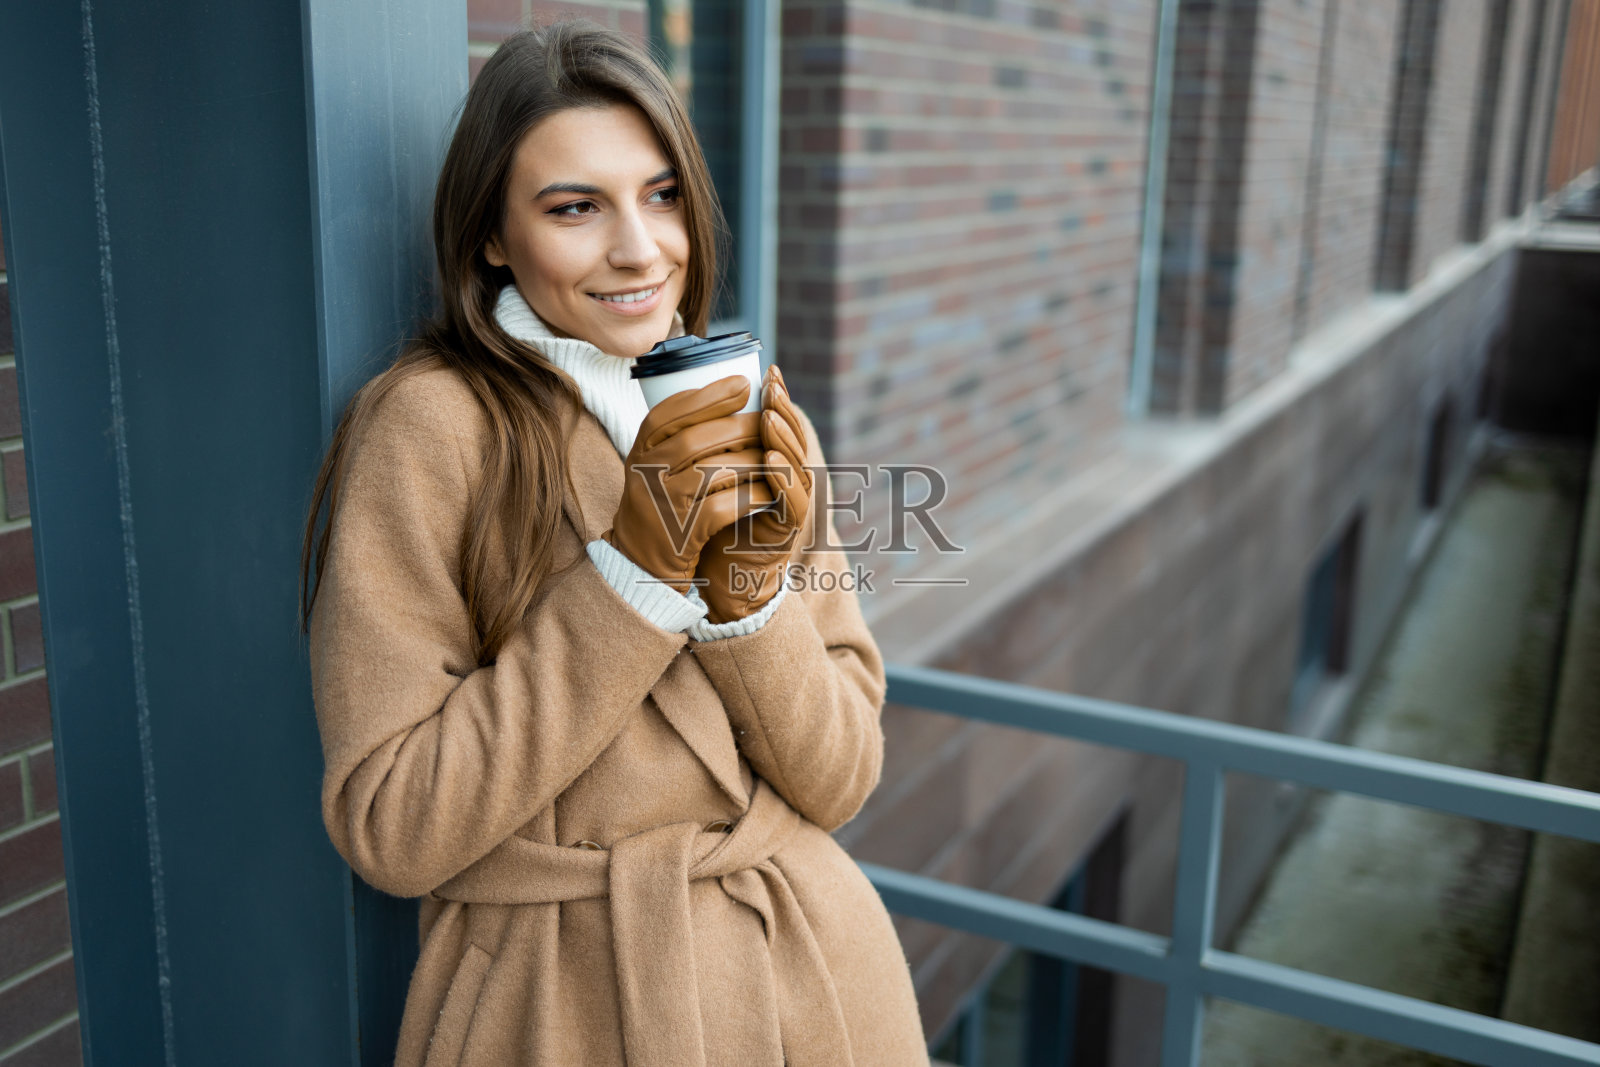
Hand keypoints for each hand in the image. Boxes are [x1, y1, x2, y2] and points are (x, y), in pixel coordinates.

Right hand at [603, 375, 767, 593]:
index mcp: (639, 452)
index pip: (666, 414)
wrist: (638, 565)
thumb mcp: (654, 467)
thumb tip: (732, 392)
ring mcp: (662, 505)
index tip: (743, 383)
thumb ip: (678, 436)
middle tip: (769, 420)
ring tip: (776, 456)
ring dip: (751, 461)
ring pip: (713, 472)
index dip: (707, 396)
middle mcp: (645, 475)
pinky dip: (751, 498)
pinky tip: (770, 493)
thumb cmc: (659, 506)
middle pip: (694, 440)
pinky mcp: (681, 535)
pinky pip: (723, 508)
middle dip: (739, 427)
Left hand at [694, 365, 813, 622]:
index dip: (778, 397)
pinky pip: (792, 502)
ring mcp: (790, 506)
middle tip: (772, 386)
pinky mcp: (786, 531)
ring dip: (784, 438)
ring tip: (770, 416)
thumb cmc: (706, 522)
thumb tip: (683, 396)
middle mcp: (786, 480)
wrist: (710, 575)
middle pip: (794, 439)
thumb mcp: (704, 475)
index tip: (767, 369)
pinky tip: (770, 460)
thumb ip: (708, 444)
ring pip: (797, 465)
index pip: (780, 423)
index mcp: (770, 463)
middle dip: (784, 409)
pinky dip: (784, 480)